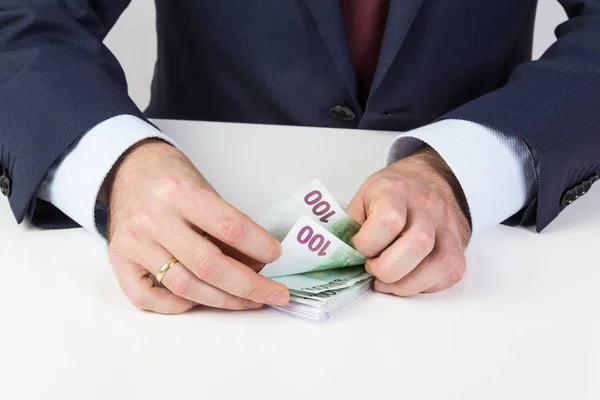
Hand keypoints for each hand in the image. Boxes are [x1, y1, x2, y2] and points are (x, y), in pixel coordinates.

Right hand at [106, 139, 288, 313]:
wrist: (127, 169)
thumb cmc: (171, 180)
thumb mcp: (204, 189)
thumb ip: (225, 225)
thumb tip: (257, 263)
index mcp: (179, 193)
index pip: (229, 226)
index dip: (259, 246)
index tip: (277, 256)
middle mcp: (154, 218)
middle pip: (208, 265)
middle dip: (249, 286)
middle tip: (276, 294)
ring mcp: (134, 243)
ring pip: (184, 286)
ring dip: (224, 300)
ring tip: (250, 301)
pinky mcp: (120, 261)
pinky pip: (148, 298)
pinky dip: (178, 305)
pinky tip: (200, 300)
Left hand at [347, 146, 470, 295]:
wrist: (429, 179)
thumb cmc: (391, 193)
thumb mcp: (363, 198)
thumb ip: (351, 226)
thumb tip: (339, 259)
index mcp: (395, 190)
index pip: (388, 222)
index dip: (367, 244)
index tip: (358, 247)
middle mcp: (426, 207)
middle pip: (418, 244)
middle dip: (388, 269)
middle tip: (374, 268)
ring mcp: (447, 226)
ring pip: (440, 263)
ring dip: (407, 284)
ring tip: (388, 280)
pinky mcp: (459, 246)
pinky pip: (448, 274)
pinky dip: (425, 285)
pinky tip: (408, 278)